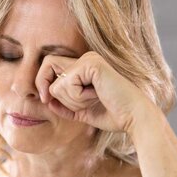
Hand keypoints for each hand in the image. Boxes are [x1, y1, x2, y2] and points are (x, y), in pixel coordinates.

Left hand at [35, 51, 156, 133]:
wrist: (133, 118)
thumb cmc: (113, 115)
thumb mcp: (82, 112)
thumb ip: (64, 105)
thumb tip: (46, 100)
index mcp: (84, 67)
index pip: (49, 67)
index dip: (43, 84)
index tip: (47, 101)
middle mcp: (86, 58)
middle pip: (47, 66)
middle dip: (53, 92)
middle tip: (74, 105)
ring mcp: (89, 59)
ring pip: (56, 83)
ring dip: (71, 101)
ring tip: (93, 100)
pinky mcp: (92, 64)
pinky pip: (67, 84)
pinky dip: (78, 98)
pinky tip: (96, 96)